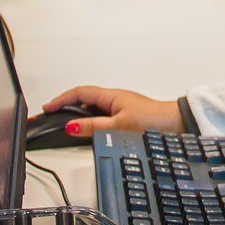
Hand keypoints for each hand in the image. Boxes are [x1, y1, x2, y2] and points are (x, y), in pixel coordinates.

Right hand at [43, 86, 183, 135]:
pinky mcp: (127, 116)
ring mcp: (121, 107)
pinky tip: (88, 132)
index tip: (47, 107)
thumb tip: (71, 125)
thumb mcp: (118, 126)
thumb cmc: (153, 121)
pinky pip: (102, 116)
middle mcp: (115, 99)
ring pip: (93, 108)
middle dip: (66, 106)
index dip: (61, 99)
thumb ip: (93, 126)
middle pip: (84, 99)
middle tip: (51, 115)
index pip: (79, 93)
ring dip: (78, 114)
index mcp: (111, 96)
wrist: (177, 125)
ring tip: (65, 125)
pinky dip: (90, 122)